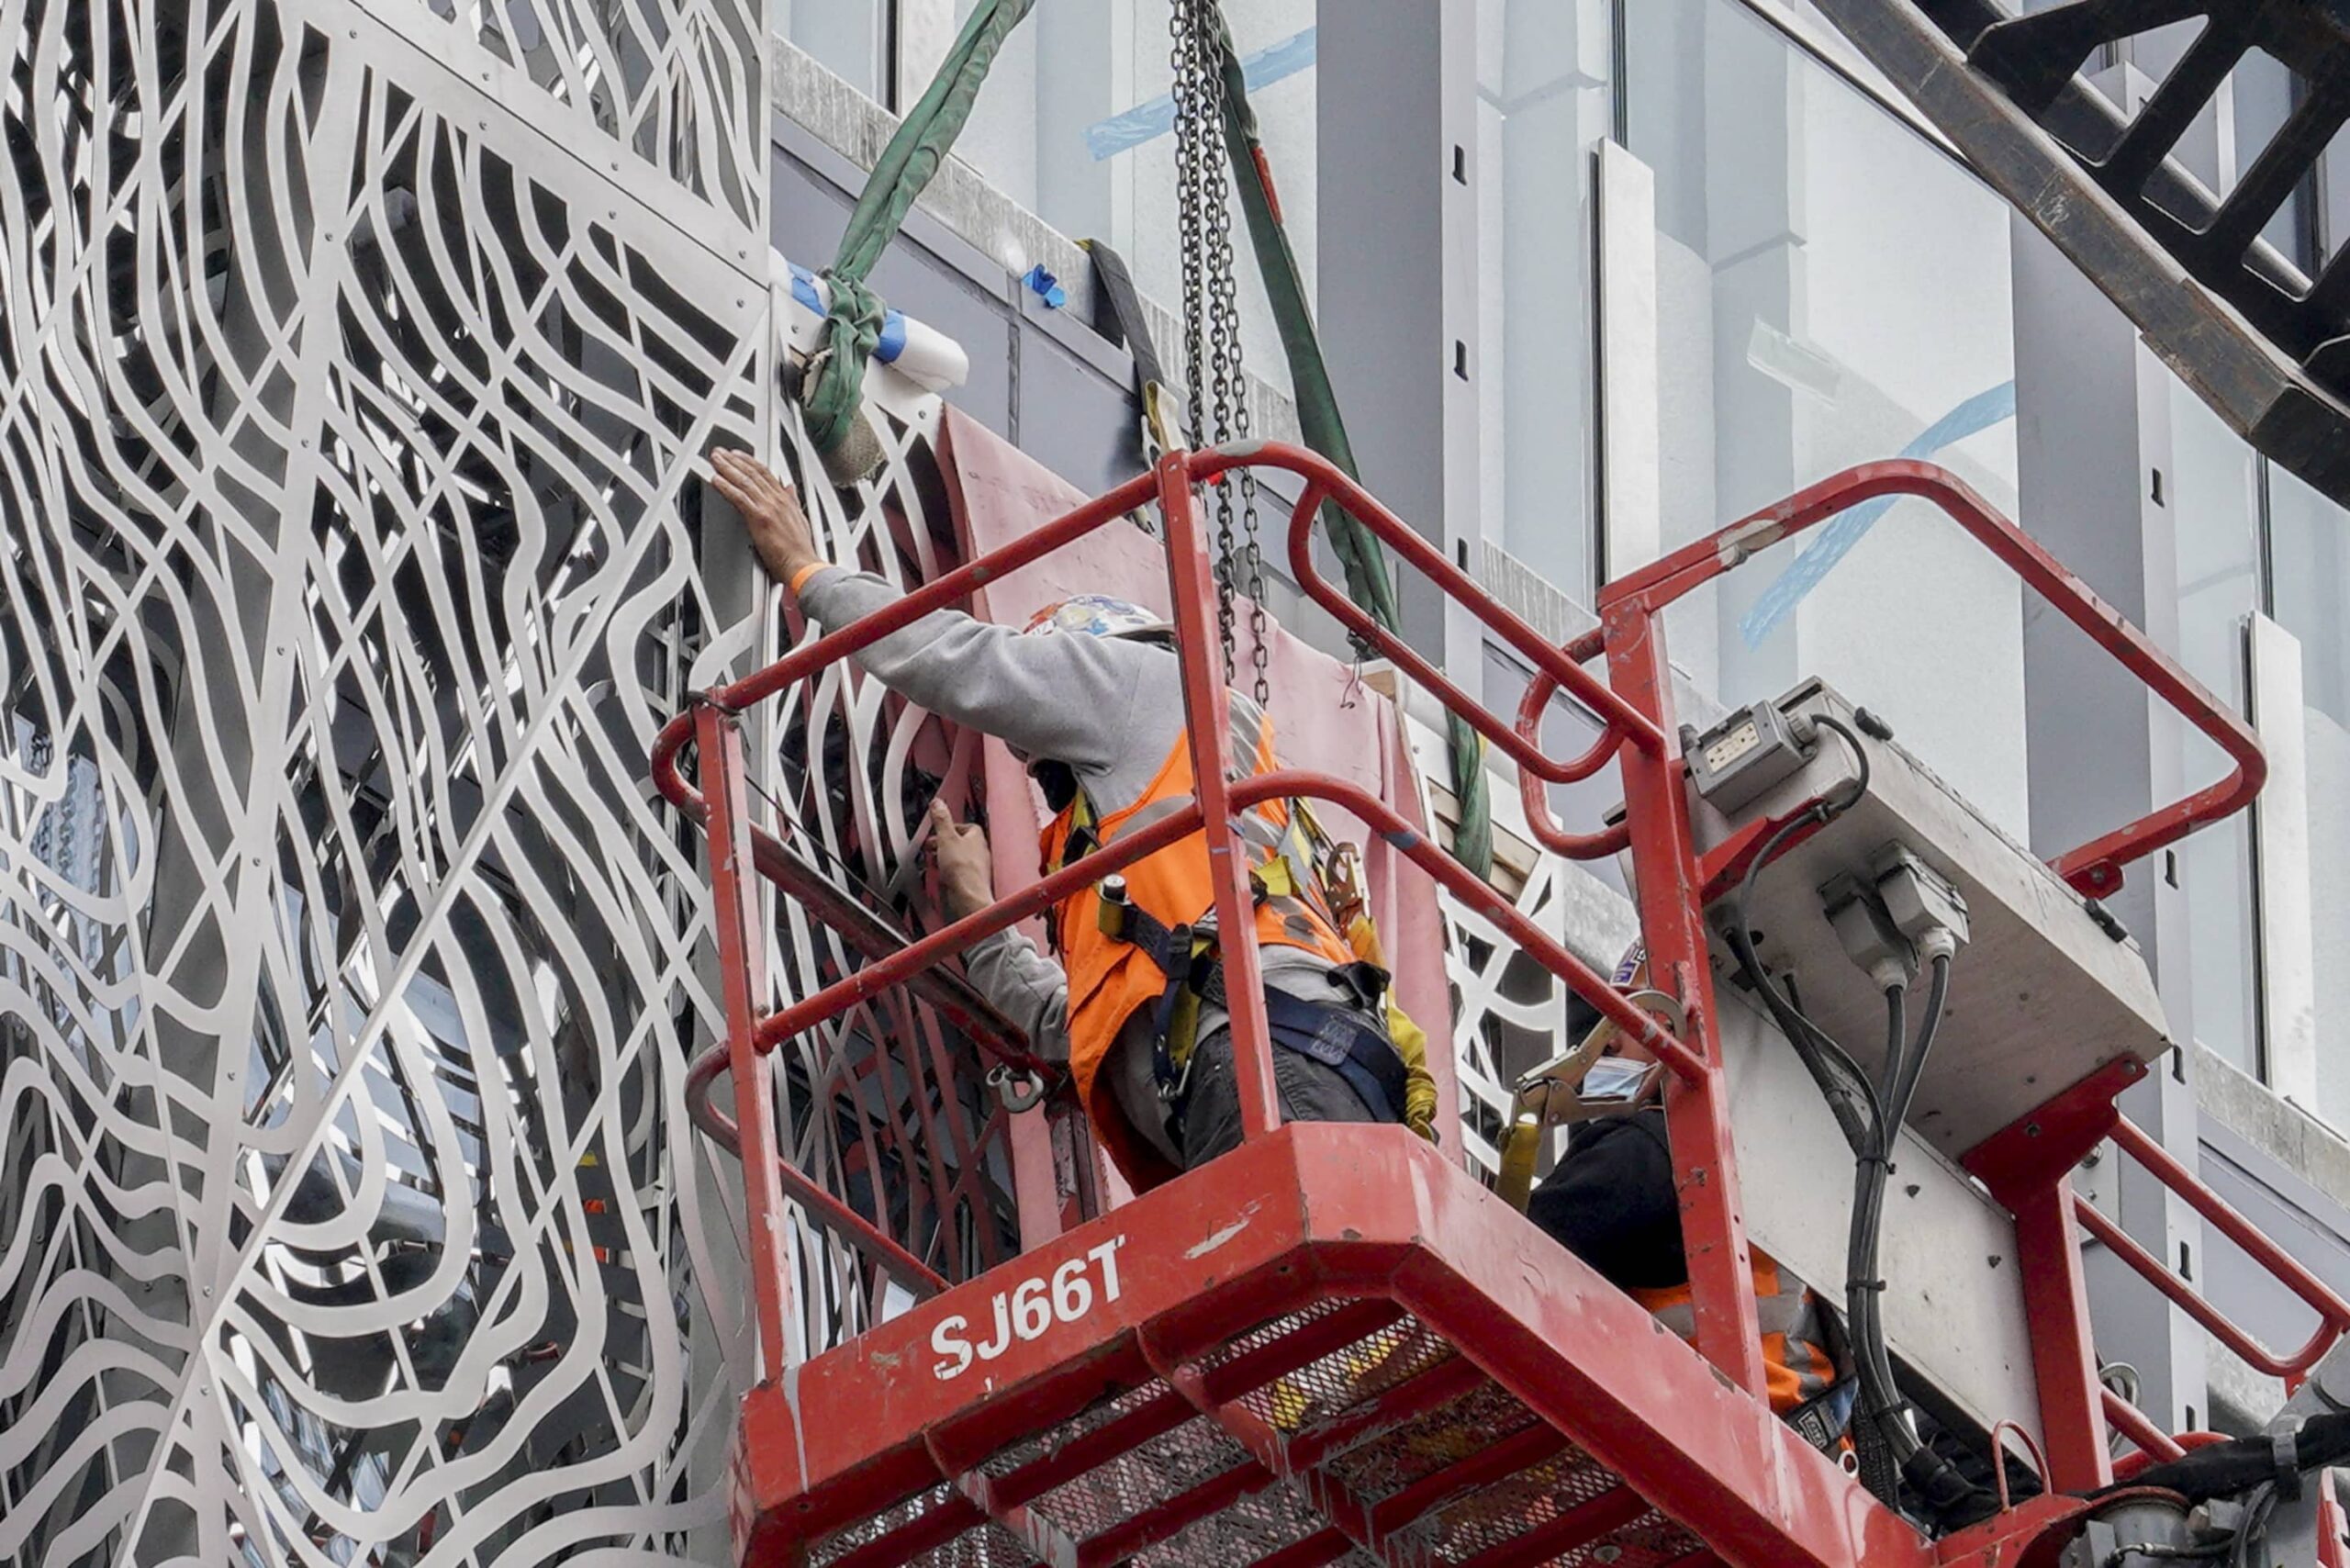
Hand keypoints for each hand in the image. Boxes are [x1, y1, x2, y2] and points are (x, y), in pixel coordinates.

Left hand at [710, 448, 821, 587]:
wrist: (803, 566)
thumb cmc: (800, 552)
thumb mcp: (801, 520)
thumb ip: (793, 502)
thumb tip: (790, 489)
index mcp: (786, 500)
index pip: (765, 474)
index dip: (750, 462)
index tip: (738, 456)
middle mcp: (777, 500)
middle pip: (752, 473)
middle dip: (734, 460)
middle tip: (719, 453)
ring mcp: (768, 507)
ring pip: (745, 481)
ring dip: (727, 468)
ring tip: (715, 461)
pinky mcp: (759, 518)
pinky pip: (739, 498)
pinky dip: (726, 487)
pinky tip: (716, 480)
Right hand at [930, 801, 994, 920]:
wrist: (967, 898)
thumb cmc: (964, 871)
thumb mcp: (946, 838)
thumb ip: (942, 820)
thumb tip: (938, 803)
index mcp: (977, 838)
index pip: (966, 826)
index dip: (951, 826)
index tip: (938, 827)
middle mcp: (979, 854)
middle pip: (960, 843)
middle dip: (944, 843)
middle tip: (932, 845)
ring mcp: (974, 870)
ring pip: (957, 859)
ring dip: (944, 859)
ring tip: (933, 861)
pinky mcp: (968, 884)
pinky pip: (956, 874)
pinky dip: (946, 873)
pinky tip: (938, 877)